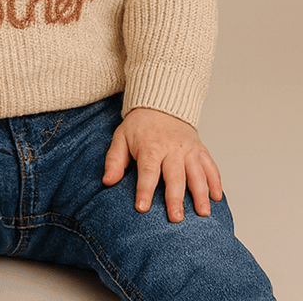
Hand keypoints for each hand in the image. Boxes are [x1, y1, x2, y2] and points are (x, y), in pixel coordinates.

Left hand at [103, 107, 222, 221]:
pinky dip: (215, 182)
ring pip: (197, 173)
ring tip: (203, 213)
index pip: (147, 171)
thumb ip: (114, 160)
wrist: (160, 106)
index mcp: (150, 146)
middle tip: (176, 218)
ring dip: (201, 194)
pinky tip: (217, 198)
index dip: (144, 190)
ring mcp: (189, 150)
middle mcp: (172, 149)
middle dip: (175, 198)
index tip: (142, 208)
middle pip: (174, 176)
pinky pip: (211, 167)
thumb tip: (107, 181)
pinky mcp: (201, 150)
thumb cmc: (139, 127)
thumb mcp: (121, 137)